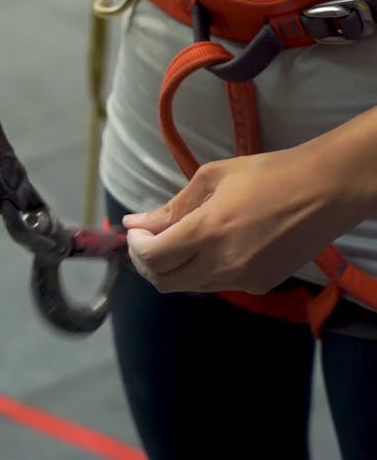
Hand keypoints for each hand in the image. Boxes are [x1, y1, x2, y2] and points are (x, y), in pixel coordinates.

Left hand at [123, 134, 368, 294]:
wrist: (322, 191)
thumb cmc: (266, 173)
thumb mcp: (212, 177)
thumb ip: (172, 206)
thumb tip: (136, 222)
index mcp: (208, 232)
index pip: (152, 258)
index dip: (135, 246)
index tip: (137, 229)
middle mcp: (222, 265)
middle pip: (164, 281)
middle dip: (147, 261)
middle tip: (148, 236)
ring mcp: (242, 280)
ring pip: (189, 286)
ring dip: (172, 267)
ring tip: (176, 238)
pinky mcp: (259, 286)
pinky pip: (216, 284)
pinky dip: (201, 270)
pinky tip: (210, 245)